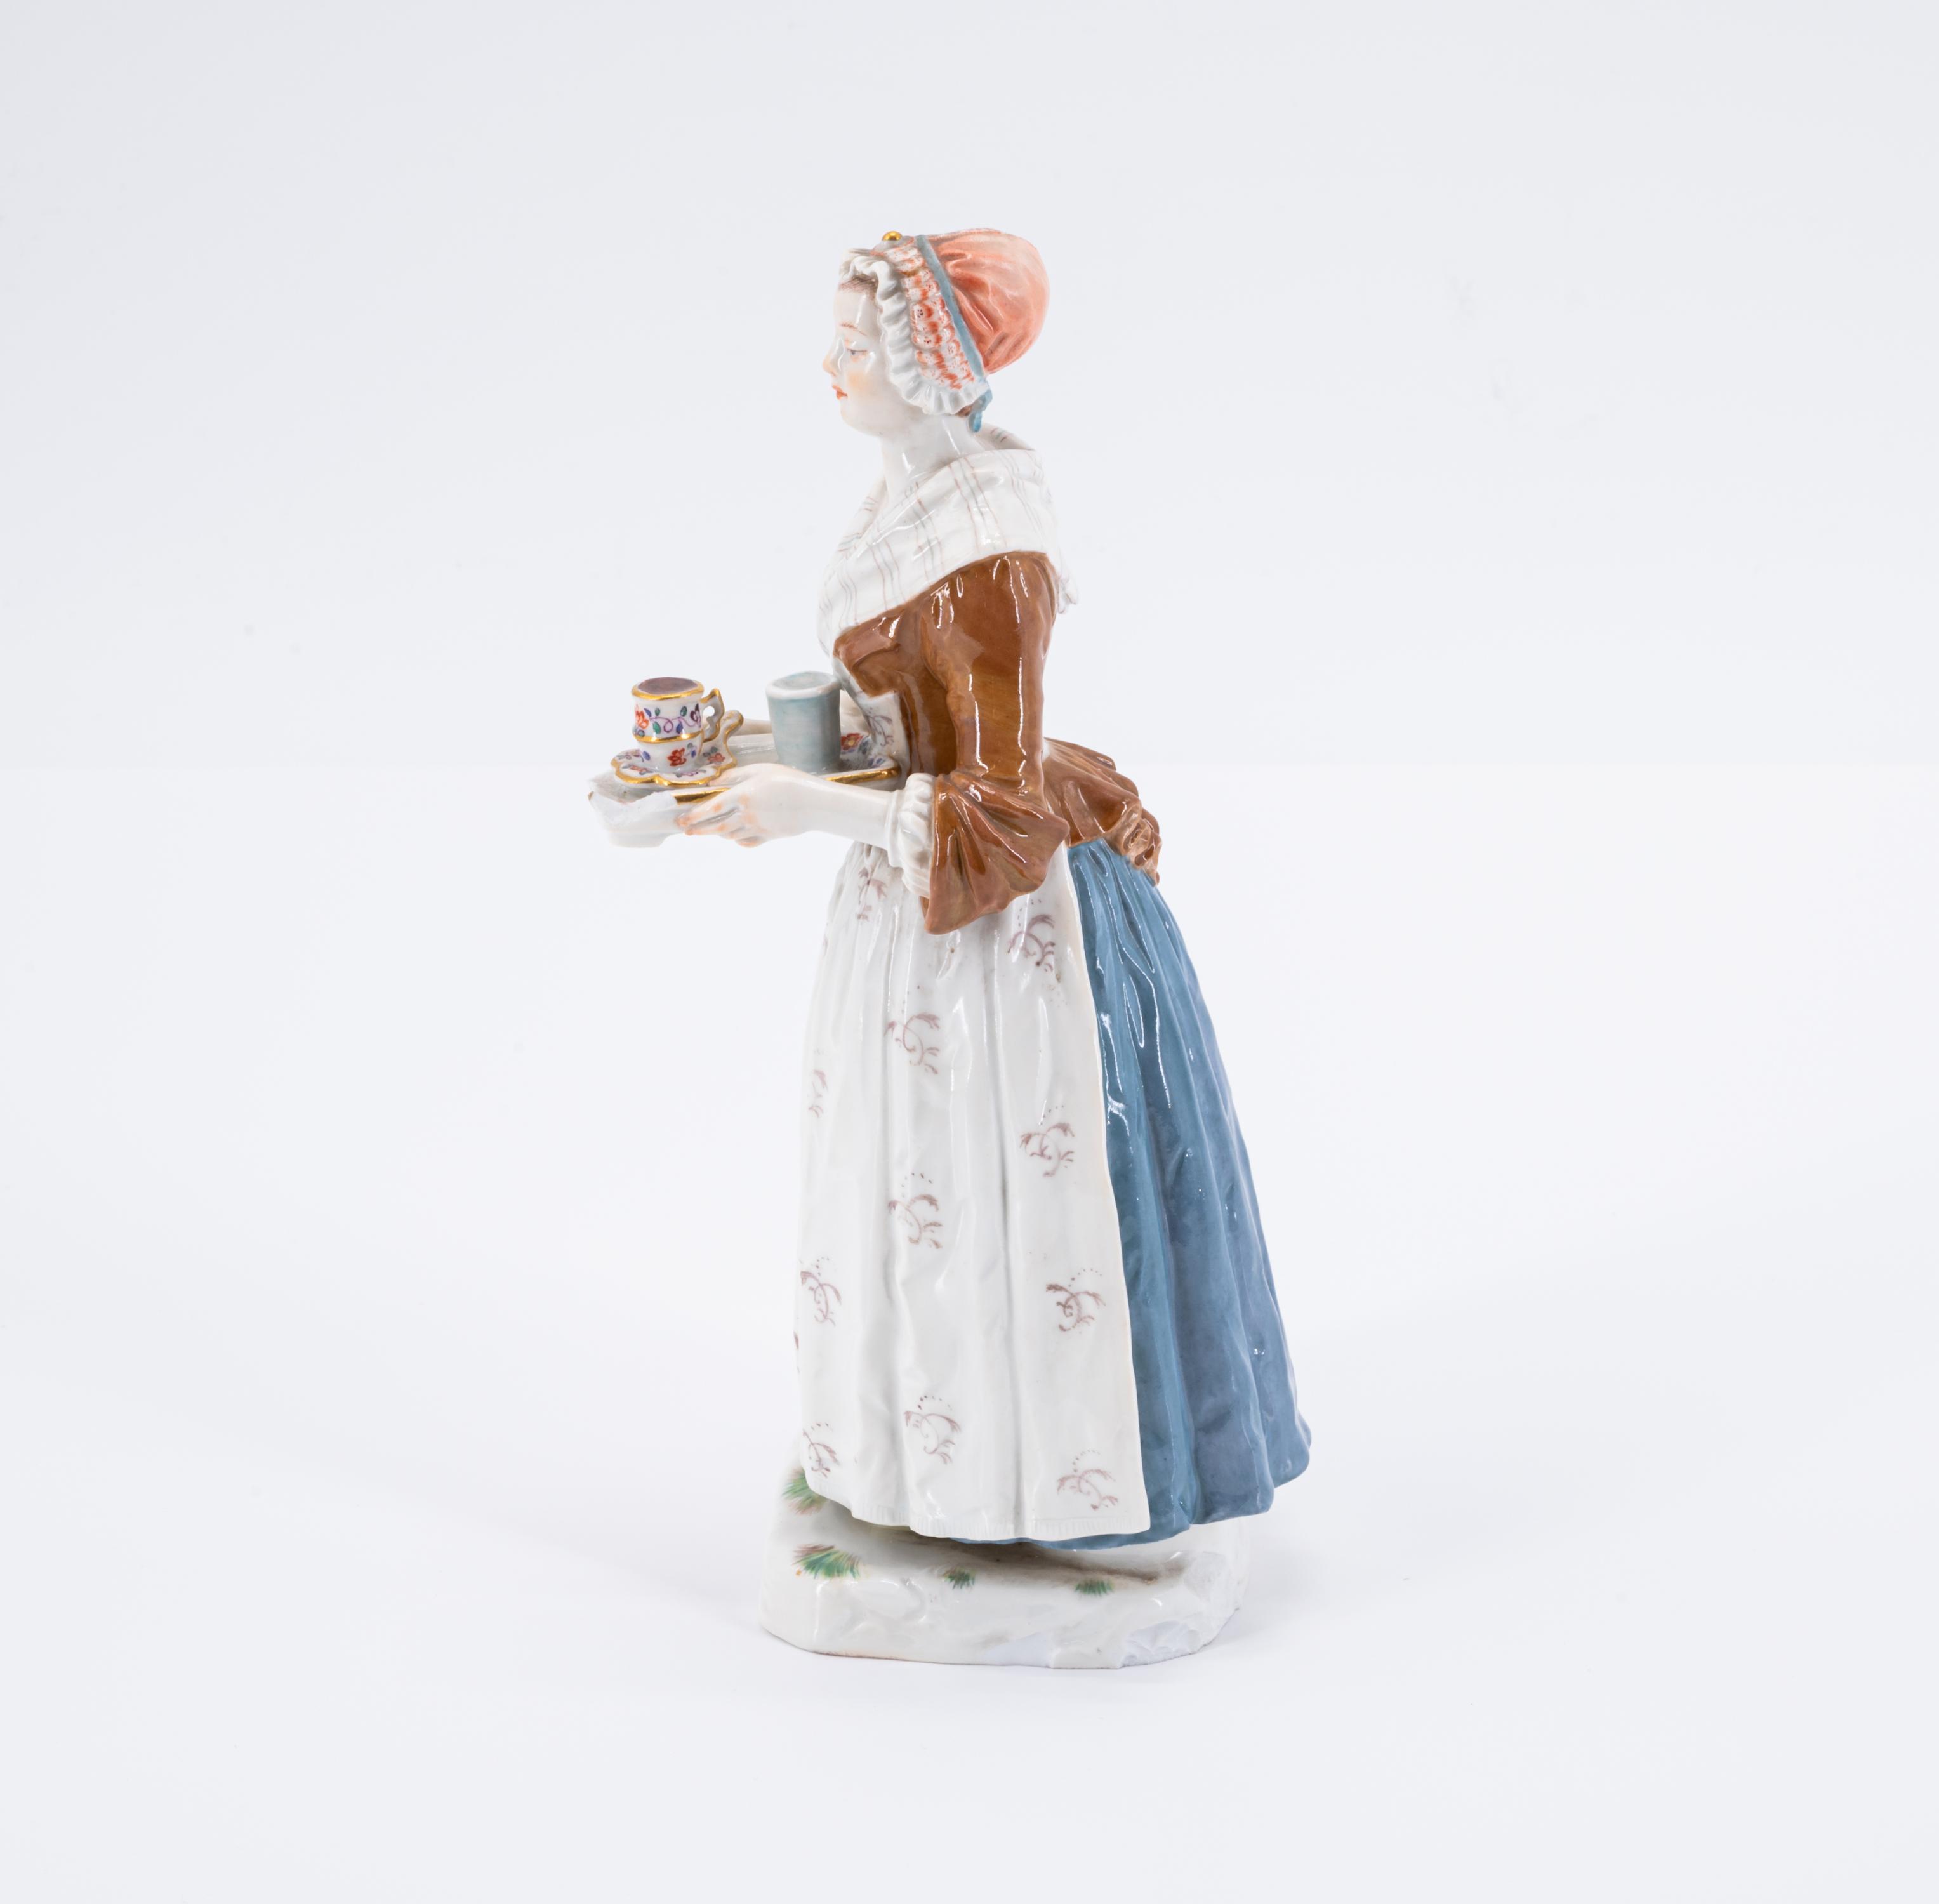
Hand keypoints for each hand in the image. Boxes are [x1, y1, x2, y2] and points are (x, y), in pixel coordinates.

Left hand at [674, 764, 825, 847]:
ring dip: (718, 833)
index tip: (682, 821)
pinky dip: (738, 840)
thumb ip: (735, 776)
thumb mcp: (760, 770)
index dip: (695, 815)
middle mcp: (747, 815)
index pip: (712, 808)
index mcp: (743, 795)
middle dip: (699, 830)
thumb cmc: (789, 780)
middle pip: (716, 826)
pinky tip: (735, 837)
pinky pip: (747, 843)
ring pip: (730, 835)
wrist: (815, 803)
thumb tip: (714, 783)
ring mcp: (758, 828)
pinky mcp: (768, 836)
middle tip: (686, 831)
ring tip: (710, 830)